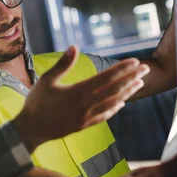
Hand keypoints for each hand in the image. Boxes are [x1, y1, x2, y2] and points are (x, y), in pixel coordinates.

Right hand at [13, 45, 148, 151]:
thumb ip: (63, 64)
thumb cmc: (36, 103)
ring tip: (140, 83)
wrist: (30, 130)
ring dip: (128, 92)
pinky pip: (105, 115)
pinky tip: (122, 103)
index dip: (122, 69)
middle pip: (114, 89)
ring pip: (113, 102)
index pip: (106, 78)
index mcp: (78, 91)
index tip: (135, 62)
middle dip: (131, 78)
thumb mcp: (46, 80)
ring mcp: (87, 116)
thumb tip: (74, 46)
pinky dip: (115, 108)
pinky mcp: (84, 125)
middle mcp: (86, 104)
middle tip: (145, 69)